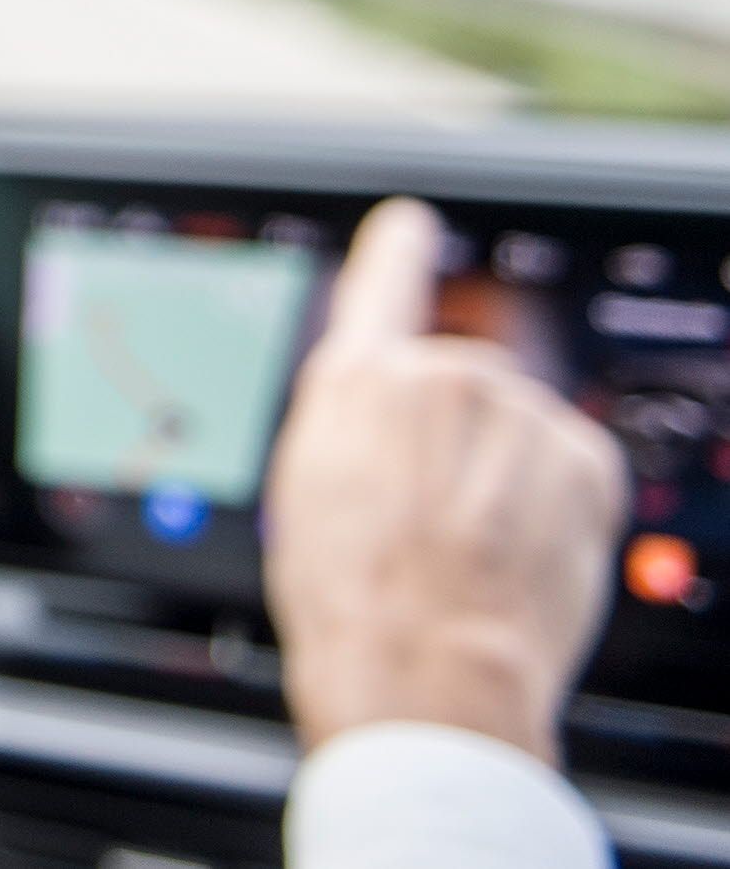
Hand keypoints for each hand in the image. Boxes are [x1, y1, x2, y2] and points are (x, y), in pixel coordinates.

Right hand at [264, 197, 626, 764]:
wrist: (421, 666)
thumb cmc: (349, 595)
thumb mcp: (311, 487)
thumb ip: (355, 425)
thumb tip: (391, 417)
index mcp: (355, 381)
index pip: (384, 281)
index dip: (397, 250)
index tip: (408, 224)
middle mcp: (439, 375)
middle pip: (461, 388)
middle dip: (457, 441)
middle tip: (432, 518)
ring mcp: (516, 411)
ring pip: (517, 431)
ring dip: (505, 476)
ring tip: (471, 548)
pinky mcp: (580, 454)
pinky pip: (567, 465)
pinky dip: (552, 504)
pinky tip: (517, 553)